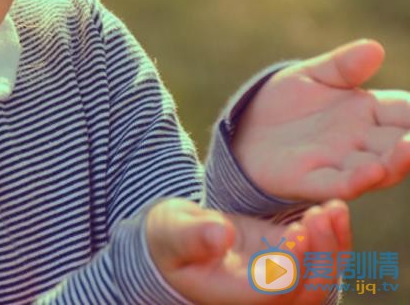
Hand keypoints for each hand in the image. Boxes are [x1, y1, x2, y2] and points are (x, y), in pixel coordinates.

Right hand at [146, 197, 349, 303]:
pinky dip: (335, 239)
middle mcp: (261, 297)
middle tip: (317, 215)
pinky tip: (334, 209)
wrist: (177, 241)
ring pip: (323, 278)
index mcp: (232, 296)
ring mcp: (280, 282)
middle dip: (321, 255)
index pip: (274, 291)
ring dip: (334, 246)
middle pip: (308, 292)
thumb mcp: (172, 232)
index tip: (297, 231)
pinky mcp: (289, 261)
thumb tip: (222, 236)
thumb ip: (194, 235)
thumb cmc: (170, 238)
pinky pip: (322, 260)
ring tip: (333, 208)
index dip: (292, 265)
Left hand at [232, 39, 409, 200]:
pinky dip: (358, 180)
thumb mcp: (311, 76)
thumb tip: (375, 48)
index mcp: (368, 111)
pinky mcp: (310, 180)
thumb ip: (342, 66)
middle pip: (400, 143)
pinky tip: (372, 172)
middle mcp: (362, 141)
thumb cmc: (286, 103)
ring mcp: (339, 163)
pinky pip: (339, 183)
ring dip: (397, 162)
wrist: (246, 130)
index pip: (405, 111)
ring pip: (379, 168)